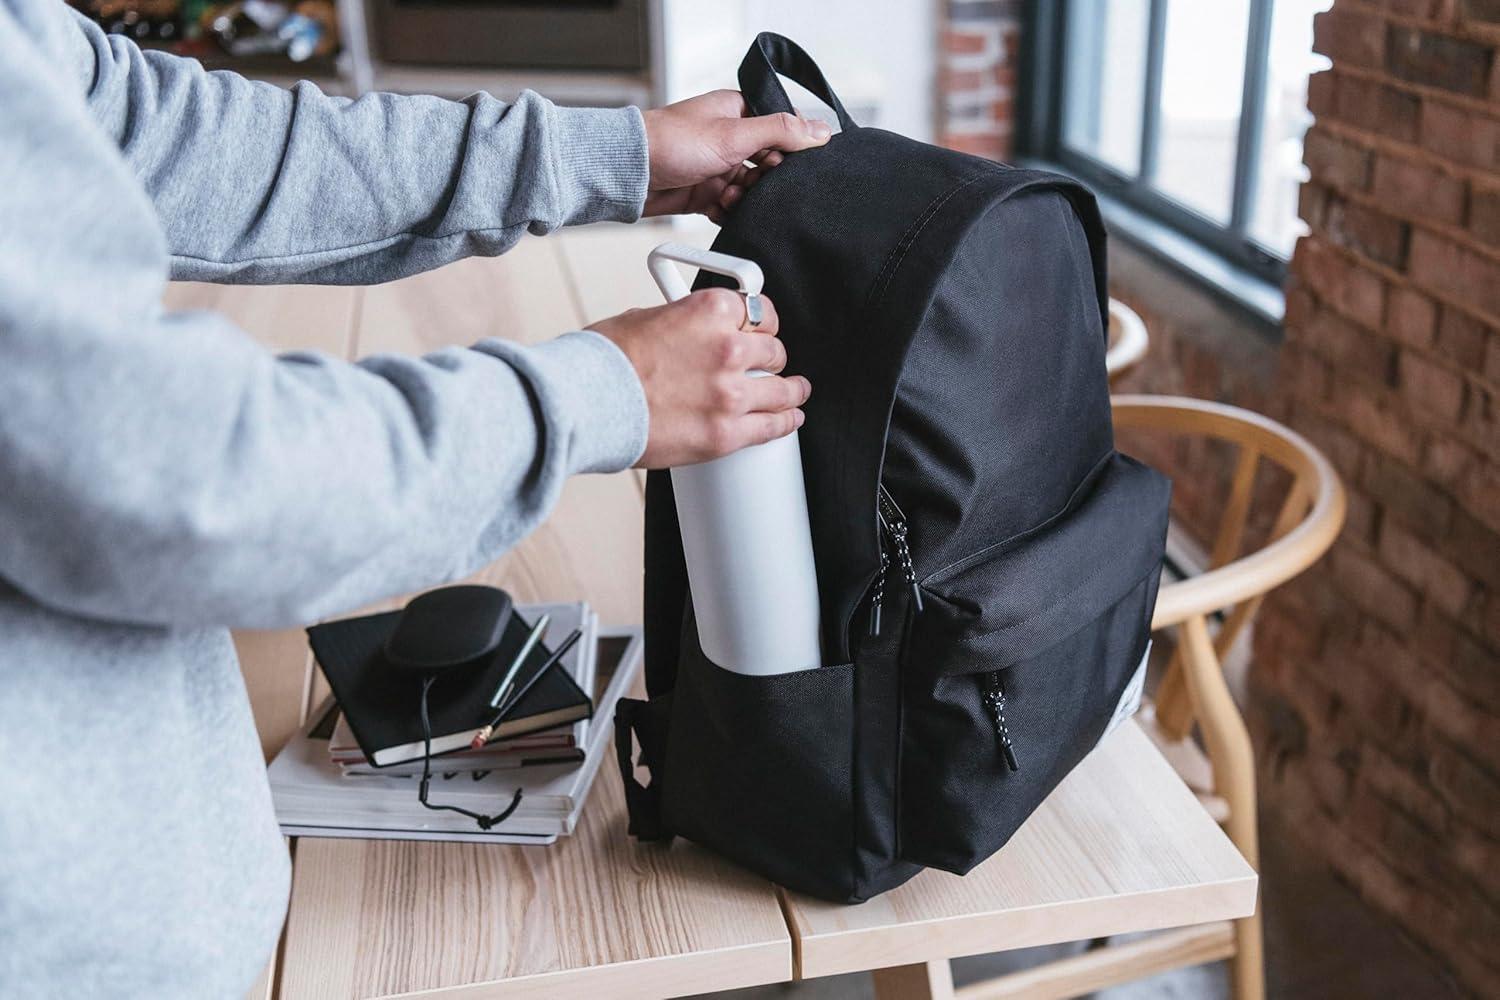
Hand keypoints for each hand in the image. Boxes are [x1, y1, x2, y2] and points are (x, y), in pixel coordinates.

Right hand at [589, 289, 810, 467]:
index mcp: (710, 310)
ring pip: (782, 390)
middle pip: (773, 350)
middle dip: (772, 357)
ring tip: (796, 392)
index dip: (762, 322)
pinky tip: (790, 419)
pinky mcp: (725, 433)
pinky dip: (786, 422)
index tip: (763, 328)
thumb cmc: (605, 360)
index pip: (758, 310)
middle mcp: (728, 348)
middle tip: (771, 364)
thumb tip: (684, 332)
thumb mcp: (645, 318)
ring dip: (791, 390)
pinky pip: (771, 427)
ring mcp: (731, 393)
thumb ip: (680, 323)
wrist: (588, 401)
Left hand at [642, 90, 831, 221]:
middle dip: (765, 179)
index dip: (789, 150)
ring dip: (745, 197)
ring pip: (751, 188)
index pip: (782, 129)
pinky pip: (730, 206)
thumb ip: (781, 131)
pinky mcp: (705, 191)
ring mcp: (717, 165)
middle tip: (753, 182)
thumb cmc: (670, 142)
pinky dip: (730, 212)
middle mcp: (729, 137)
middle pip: (769, 163)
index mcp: (738, 111)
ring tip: (729, 195)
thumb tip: (821, 130)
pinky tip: (722, 209)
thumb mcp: (735, 134)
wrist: (628, 173)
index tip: (787, 165)